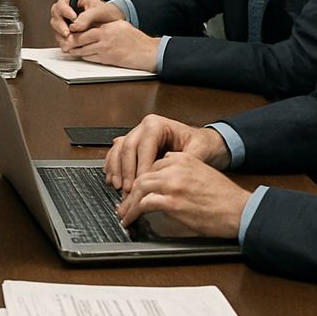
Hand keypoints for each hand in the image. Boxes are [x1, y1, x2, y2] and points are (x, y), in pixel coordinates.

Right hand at [49, 0, 124, 43]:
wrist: (111, 24)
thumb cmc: (106, 12)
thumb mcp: (100, 11)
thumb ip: (88, 17)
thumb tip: (75, 26)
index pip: (62, 3)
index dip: (65, 11)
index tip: (73, 18)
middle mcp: (65, 9)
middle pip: (55, 15)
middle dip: (60, 25)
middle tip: (68, 33)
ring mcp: (64, 21)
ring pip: (56, 27)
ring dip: (61, 35)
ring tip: (71, 41)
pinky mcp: (66, 32)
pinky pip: (60, 37)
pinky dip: (64, 42)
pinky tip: (72, 45)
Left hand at [60, 19, 157, 70]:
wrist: (146, 52)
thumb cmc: (135, 39)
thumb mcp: (120, 26)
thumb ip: (105, 26)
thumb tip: (90, 27)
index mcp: (107, 27)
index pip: (85, 29)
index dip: (75, 31)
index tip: (69, 31)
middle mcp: (105, 38)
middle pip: (81, 40)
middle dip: (71, 42)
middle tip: (65, 43)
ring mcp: (105, 50)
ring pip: (83, 51)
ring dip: (75, 51)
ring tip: (70, 49)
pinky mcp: (107, 59)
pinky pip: (91, 58)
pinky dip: (85, 56)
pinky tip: (82, 54)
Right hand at [104, 114, 230, 190]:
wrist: (204, 142)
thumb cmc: (202, 144)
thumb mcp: (199, 151)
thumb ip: (185, 162)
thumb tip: (172, 175)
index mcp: (157, 125)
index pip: (144, 146)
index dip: (140, 167)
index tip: (141, 184)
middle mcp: (144, 128)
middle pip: (127, 148)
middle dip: (126, 171)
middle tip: (128, 190)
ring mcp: (137, 135)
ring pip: (119, 150)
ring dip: (116, 170)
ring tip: (118, 187)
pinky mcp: (133, 145)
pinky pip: (117, 153)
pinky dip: (113, 167)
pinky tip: (112, 179)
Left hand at [116, 152, 247, 236]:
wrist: (240, 210)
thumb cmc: (225, 198)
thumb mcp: (202, 174)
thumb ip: (182, 174)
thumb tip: (164, 187)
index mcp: (183, 159)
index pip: (152, 165)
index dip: (142, 180)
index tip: (136, 190)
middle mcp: (176, 167)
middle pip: (142, 176)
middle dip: (131, 191)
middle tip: (124, 203)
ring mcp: (172, 184)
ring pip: (139, 188)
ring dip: (128, 203)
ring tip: (124, 213)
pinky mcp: (172, 202)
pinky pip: (144, 204)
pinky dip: (133, 212)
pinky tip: (130, 219)